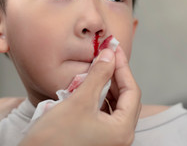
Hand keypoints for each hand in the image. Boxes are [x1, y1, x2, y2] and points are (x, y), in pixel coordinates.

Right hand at [20, 47, 141, 145]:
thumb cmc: (54, 138)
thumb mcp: (79, 101)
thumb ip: (98, 75)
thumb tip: (110, 55)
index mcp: (122, 130)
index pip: (132, 91)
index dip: (123, 68)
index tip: (115, 50)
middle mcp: (120, 137)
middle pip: (126, 98)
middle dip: (116, 76)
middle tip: (108, 57)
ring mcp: (110, 139)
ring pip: (115, 105)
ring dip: (107, 86)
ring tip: (97, 70)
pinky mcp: (98, 138)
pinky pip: (104, 113)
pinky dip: (99, 98)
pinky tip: (89, 87)